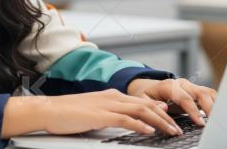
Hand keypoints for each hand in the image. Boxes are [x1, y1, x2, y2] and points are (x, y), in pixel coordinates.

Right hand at [0, 89, 183, 138]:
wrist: (48, 110)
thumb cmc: (67, 114)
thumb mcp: (94, 113)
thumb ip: (112, 115)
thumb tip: (129, 122)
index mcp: (111, 96)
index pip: (141, 101)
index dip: (159, 110)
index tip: (171, 118)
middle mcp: (113, 97)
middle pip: (146, 105)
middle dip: (165, 118)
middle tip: (177, 128)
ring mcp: (107, 105)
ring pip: (140, 111)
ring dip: (159, 122)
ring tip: (171, 131)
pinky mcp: (101, 115)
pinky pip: (126, 119)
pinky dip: (140, 124)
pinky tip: (149, 131)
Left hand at [127, 78, 216, 126]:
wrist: (148, 88)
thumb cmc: (146, 95)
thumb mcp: (143, 100)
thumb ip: (153, 104)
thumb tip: (164, 107)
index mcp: (169, 85)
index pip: (184, 97)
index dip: (193, 110)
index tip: (199, 122)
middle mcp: (182, 84)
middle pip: (201, 92)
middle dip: (209, 107)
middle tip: (214, 122)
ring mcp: (191, 87)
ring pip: (208, 93)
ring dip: (215, 105)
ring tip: (219, 119)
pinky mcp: (196, 92)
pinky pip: (209, 96)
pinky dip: (216, 104)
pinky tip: (218, 115)